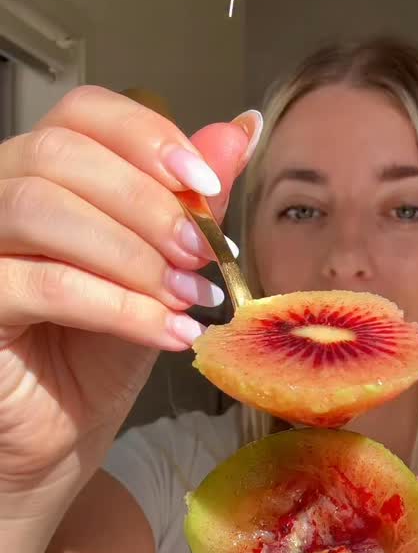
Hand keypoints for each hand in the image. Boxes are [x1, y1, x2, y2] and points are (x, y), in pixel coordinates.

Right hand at [0, 86, 257, 491]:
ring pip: (40, 208)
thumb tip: (240, 129)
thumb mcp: (160, 271)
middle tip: (202, 256)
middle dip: (147, 202)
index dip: (148, 137)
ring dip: (133, 254)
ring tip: (190, 300)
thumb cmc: (99, 353)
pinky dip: (118, 307)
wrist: (58, 439)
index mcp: (43, 171)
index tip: (209, 187)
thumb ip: (190, 203)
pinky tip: (169, 334)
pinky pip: (42, 285)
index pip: (84, 113)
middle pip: (59, 152)